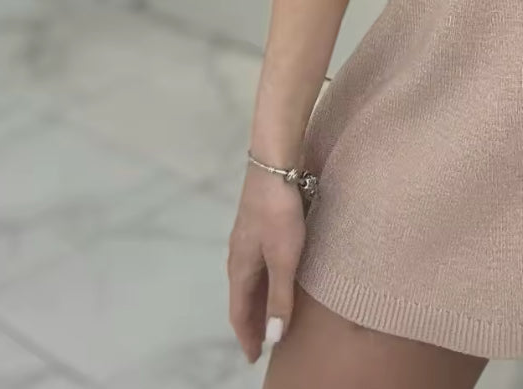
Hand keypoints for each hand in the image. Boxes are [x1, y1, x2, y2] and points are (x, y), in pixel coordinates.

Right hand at [226, 166, 308, 362]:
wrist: (274, 165)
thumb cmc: (279, 212)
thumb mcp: (284, 258)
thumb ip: (279, 296)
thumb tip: (272, 336)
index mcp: (239, 268)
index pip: (239, 312)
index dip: (246, 336)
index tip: (254, 358)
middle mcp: (239, 257)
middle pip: (243, 298)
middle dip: (252, 322)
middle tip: (264, 343)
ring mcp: (248, 240)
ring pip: (251, 281)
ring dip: (259, 302)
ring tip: (272, 316)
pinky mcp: (259, 226)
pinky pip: (258, 265)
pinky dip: (265, 282)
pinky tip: (278, 278)